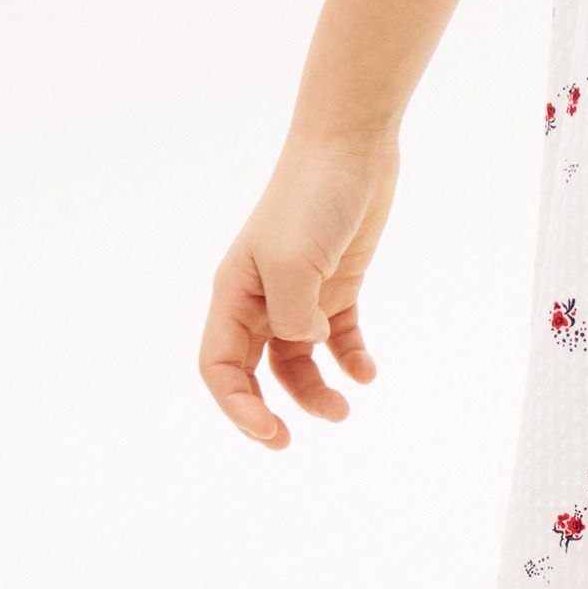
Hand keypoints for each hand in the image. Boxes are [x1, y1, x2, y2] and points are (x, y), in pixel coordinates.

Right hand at [198, 126, 397, 446]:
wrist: (352, 145)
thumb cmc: (312, 197)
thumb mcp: (293, 261)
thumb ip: (291, 317)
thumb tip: (304, 347)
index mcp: (234, 293)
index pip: (219, 366)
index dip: (236, 406)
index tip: (270, 433)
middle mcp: (261, 298)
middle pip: (254, 371)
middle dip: (268, 411)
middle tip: (290, 443)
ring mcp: (301, 292)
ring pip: (298, 360)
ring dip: (315, 390)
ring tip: (346, 409)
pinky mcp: (338, 282)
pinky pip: (339, 335)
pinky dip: (350, 358)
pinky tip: (367, 374)